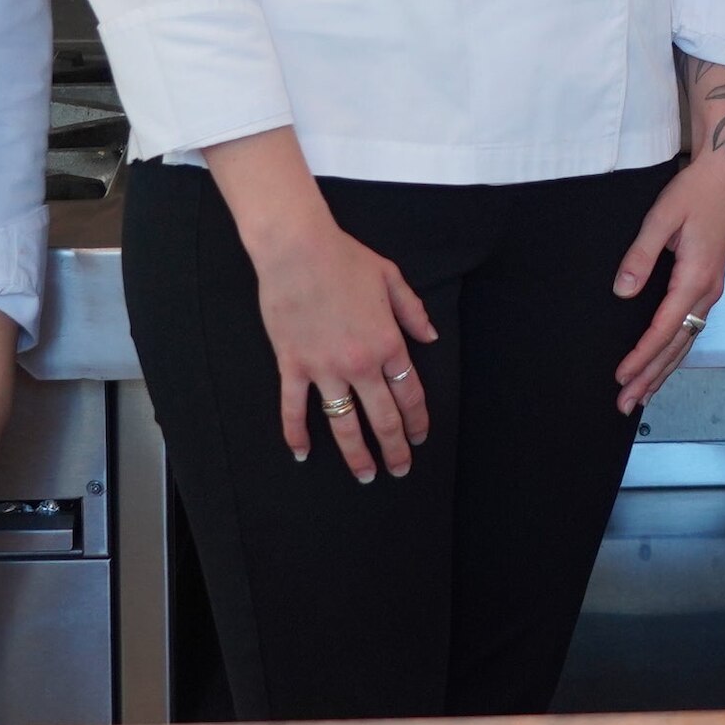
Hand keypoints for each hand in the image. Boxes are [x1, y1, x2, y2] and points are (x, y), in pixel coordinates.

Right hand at [201, 131, 438, 481]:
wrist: (297, 249)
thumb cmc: (345, 258)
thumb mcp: (391, 278)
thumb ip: (412, 311)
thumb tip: (431, 335)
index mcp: (388, 343)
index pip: (410, 394)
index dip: (417, 421)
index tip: (420, 439)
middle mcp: (360, 364)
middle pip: (383, 418)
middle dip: (395, 449)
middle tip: (400, 470)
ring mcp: (324, 369)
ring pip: (344, 424)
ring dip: (356, 454)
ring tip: (365, 475)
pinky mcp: (293, 366)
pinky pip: (294, 409)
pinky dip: (297, 434)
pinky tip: (302, 453)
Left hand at [612, 59, 724, 414]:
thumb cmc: (696, 191)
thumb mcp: (661, 217)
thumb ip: (640, 256)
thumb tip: (623, 291)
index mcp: (696, 278)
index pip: (664, 329)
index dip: (641, 357)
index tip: (620, 377)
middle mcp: (708, 292)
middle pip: (677, 346)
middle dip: (651, 377)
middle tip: (625, 405)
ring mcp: (712, 290)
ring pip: (686, 342)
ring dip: (663, 370)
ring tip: (642, 396)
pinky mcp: (709, 284)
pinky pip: (691, 328)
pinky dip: (675, 352)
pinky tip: (663, 363)